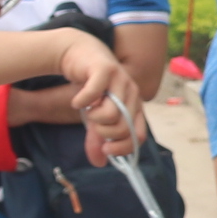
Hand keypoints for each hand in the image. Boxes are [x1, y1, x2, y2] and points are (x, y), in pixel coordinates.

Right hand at [59, 39, 142, 165]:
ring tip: (88, 109)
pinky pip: (94, 94)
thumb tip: (99, 163)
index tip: (106, 149)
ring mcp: (121, 80)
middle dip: (104, 132)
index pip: (139, 136)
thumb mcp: (95, 117)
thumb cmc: (93, 88)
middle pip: (123, 128)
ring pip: (112, 114)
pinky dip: (81, 101)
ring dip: (94, 117)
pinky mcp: (105, 69)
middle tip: (93, 123)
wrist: (81, 54)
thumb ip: (97, 139)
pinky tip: (77, 100)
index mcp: (135, 107)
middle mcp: (133, 94)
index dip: (122, 148)